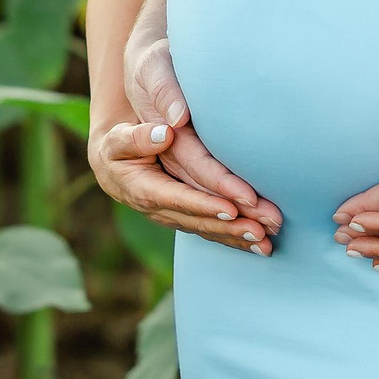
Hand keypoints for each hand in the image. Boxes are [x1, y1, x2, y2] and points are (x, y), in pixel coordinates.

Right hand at [87, 120, 274, 255]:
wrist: (112, 165)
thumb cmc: (117, 146)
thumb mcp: (118, 139)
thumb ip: (136, 138)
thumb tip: (165, 133)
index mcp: (143, 190)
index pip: (179, 198)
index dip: (205, 204)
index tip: (233, 207)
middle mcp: (160, 210)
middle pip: (198, 220)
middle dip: (230, 227)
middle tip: (261, 230)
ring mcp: (173, 217)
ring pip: (207, 230)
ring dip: (237, 238)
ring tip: (266, 243)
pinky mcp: (185, 217)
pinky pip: (211, 230)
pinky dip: (234, 238)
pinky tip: (259, 245)